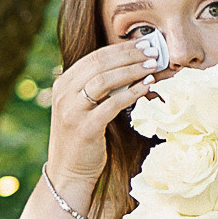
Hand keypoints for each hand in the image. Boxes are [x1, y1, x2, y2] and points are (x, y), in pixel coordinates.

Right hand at [47, 38, 170, 183]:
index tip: (144, 44)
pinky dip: (132, 92)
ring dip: (133, 70)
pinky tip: (147, 86)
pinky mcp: (85, 128)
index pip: (94, 57)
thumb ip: (97, 89)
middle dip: (130, 55)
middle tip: (154, 52)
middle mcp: (64, 94)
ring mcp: (72, 111)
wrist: (67, 173)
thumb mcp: (83, 108)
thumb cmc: (82, 139)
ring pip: (104, 80)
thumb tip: (131, 67)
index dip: (121, 49)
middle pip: (100, 64)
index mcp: (63, 85)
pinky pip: (112, 104)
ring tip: (153, 66)